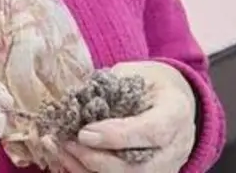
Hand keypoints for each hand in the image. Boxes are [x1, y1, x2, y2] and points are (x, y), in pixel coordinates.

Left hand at [55, 61, 196, 172]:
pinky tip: (67, 158)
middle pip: (138, 167)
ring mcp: (164, 166)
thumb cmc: (148, 82)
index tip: (84, 133)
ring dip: (88, 168)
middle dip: (97, 159)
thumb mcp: (132, 72)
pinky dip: (88, 171)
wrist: (172, 100)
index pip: (151, 132)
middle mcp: (175, 147)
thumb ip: (108, 87)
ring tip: (60, 150)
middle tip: (67, 143)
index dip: (117, 136)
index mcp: (175, 113)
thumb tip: (75, 100)